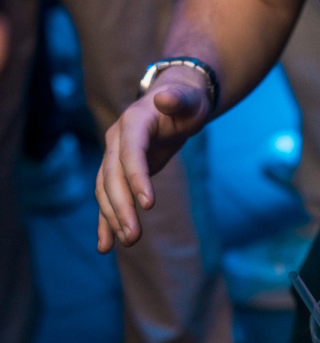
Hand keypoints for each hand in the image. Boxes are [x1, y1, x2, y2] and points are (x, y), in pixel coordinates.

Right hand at [95, 73, 211, 253]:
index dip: (136, 177)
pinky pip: (108, 198)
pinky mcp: (118, 172)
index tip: (148, 205)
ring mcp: (113, 156)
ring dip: (113, 217)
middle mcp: (116, 139)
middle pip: (113, 176)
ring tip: (128, 241)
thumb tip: (164, 97)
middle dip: (121, 207)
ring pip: (106, 190)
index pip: (131, 152)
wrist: (176, 102)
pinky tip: (105, 246)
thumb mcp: (191, 99)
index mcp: (133, 121)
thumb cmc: (188, 102)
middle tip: (134, 237)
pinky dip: (105, 221)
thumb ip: (179, 99)